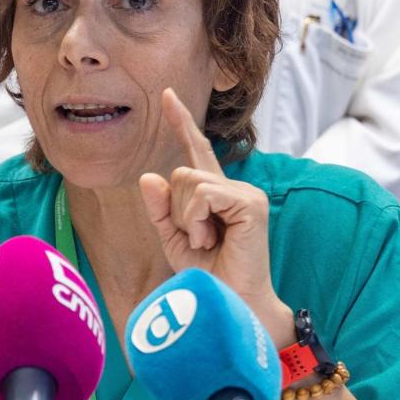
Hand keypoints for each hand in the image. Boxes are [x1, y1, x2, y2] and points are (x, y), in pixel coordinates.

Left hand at [138, 87, 293, 345]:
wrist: (230, 304)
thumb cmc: (207, 276)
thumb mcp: (172, 239)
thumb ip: (160, 208)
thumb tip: (149, 176)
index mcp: (215, 193)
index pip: (195, 150)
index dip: (181, 122)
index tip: (166, 95)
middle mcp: (234, 187)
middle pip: (181, 173)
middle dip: (176, 210)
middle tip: (197, 239)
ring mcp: (245, 193)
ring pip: (189, 182)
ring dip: (186, 219)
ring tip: (206, 241)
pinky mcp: (250, 203)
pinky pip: (203, 193)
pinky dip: (196, 219)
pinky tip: (211, 239)